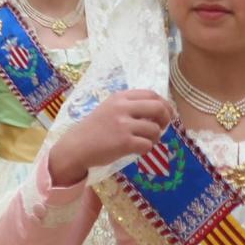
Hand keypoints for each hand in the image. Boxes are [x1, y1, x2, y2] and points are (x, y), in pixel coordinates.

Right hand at [48, 89, 173, 186]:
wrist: (77, 146)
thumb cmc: (95, 129)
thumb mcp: (110, 109)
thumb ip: (130, 106)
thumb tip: (158, 110)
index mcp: (120, 97)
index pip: (151, 94)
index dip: (164, 104)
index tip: (167, 113)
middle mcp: (122, 108)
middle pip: (158, 107)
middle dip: (166, 118)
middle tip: (162, 127)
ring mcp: (123, 125)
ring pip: (154, 129)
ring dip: (155, 137)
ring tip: (146, 141)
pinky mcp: (124, 142)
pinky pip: (147, 144)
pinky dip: (147, 148)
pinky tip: (138, 150)